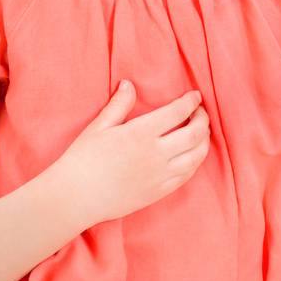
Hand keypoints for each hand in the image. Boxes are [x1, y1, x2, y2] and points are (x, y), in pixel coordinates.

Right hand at [55, 83, 210, 227]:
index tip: (195, 96)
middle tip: (201, 112)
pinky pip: (186, 176)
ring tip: (202, 132)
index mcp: (140, 133)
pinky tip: (192, 155)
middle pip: (194, 134)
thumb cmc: (83, 159)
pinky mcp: (158, 192)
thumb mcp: (99, 126)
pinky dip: (195, 162)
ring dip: (204, 141)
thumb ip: (119, 104)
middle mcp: (155, 154)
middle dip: (203, 119)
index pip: (178, 112)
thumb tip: (129, 84)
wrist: (76, 197)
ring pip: (196, 157)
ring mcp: (159, 176)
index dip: (191, 102)